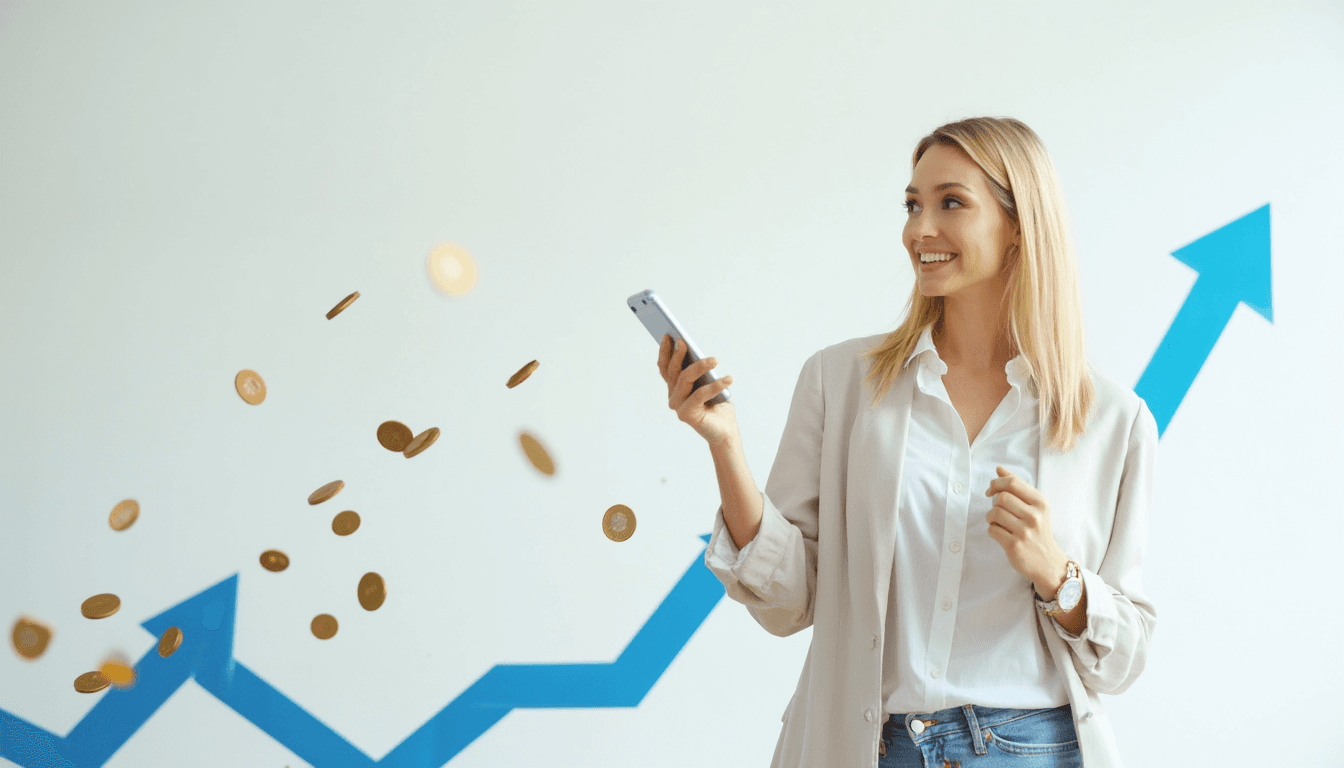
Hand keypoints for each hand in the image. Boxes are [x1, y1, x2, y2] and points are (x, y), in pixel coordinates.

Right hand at [657, 334, 738, 445]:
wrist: (725, 431)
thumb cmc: (718, 404)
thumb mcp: (709, 382)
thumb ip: (700, 371)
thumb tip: (696, 353)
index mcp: (676, 388)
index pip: (666, 367)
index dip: (665, 351)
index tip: (668, 335)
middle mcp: (673, 396)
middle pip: (674, 372)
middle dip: (678, 355)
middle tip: (684, 342)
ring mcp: (678, 406)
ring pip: (685, 379)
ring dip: (700, 366)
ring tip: (715, 359)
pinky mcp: (686, 414)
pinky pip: (700, 394)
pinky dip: (715, 385)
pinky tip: (728, 379)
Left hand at [984, 465, 1067, 596]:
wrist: (1048, 562)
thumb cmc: (1039, 530)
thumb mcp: (1035, 506)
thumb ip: (1018, 486)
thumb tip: (999, 468)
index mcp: (1041, 502)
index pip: (1012, 483)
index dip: (996, 483)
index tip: (990, 490)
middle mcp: (1035, 516)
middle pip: (1001, 498)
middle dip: (994, 503)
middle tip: (997, 510)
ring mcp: (1025, 531)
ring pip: (994, 513)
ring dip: (991, 517)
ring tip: (999, 523)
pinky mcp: (1014, 545)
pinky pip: (992, 529)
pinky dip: (992, 530)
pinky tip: (1001, 534)